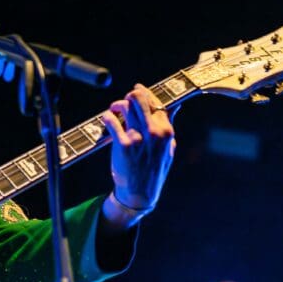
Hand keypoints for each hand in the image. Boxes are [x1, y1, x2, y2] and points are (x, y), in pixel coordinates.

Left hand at [101, 84, 175, 226]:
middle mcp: (153, 132)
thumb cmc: (153, 170)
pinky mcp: (122, 144)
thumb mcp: (168, 148)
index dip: (145, 93)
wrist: (140, 193)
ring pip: (125, 106)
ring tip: (115, 109)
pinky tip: (107, 118)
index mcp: (166, 131)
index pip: (156, 102)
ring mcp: (137, 138)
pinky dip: (107, 116)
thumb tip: (175, 106)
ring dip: (117, 105)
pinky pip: (112, 121)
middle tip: (126, 100)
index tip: (138, 89)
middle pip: (140, 99)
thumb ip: (169, 126)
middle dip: (131, 95)